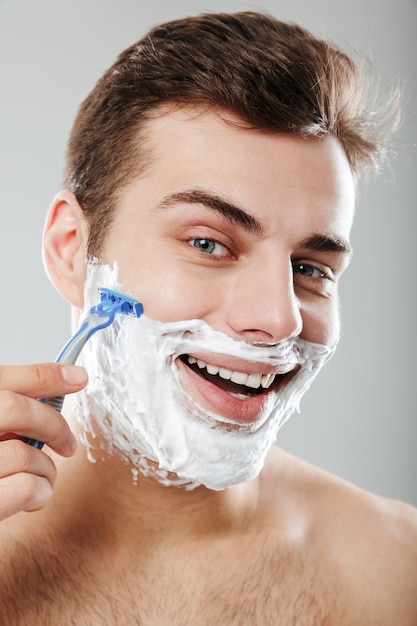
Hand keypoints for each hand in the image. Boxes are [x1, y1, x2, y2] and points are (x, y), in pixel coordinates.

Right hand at [0, 363, 86, 520]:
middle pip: (14, 409)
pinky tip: (35, 499)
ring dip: (46, 470)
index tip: (78, 377)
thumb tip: (51, 405)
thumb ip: (3, 421)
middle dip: (53, 425)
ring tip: (43, 481)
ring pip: (24, 452)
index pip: (2, 378)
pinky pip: (25, 487)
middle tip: (68, 444)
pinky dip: (40, 493)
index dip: (45, 376)